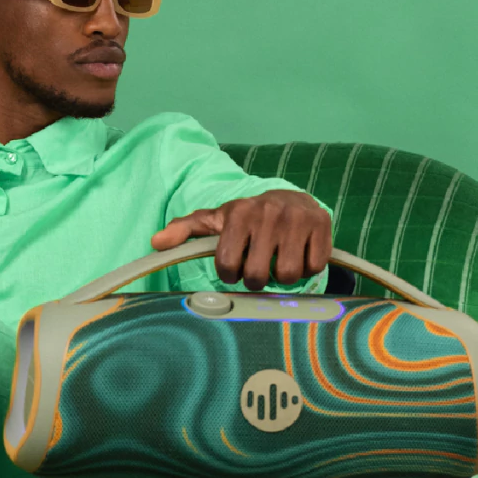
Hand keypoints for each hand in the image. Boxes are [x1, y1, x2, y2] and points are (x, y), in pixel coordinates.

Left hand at [150, 190, 332, 290]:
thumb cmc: (247, 218)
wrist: (291, 198)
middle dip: (256, 279)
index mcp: (239, 213)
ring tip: (277, 261)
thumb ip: (184, 230)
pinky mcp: (322, 225)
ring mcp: (297, 219)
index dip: (230, 274)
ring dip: (282, 277)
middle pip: (257, 276)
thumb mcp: (214, 220)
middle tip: (258, 267)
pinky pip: (314, 267)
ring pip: (287, 275)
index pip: (228, 266)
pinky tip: (299, 254)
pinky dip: (306, 268)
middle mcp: (268, 213)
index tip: (234, 266)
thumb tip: (155, 242)